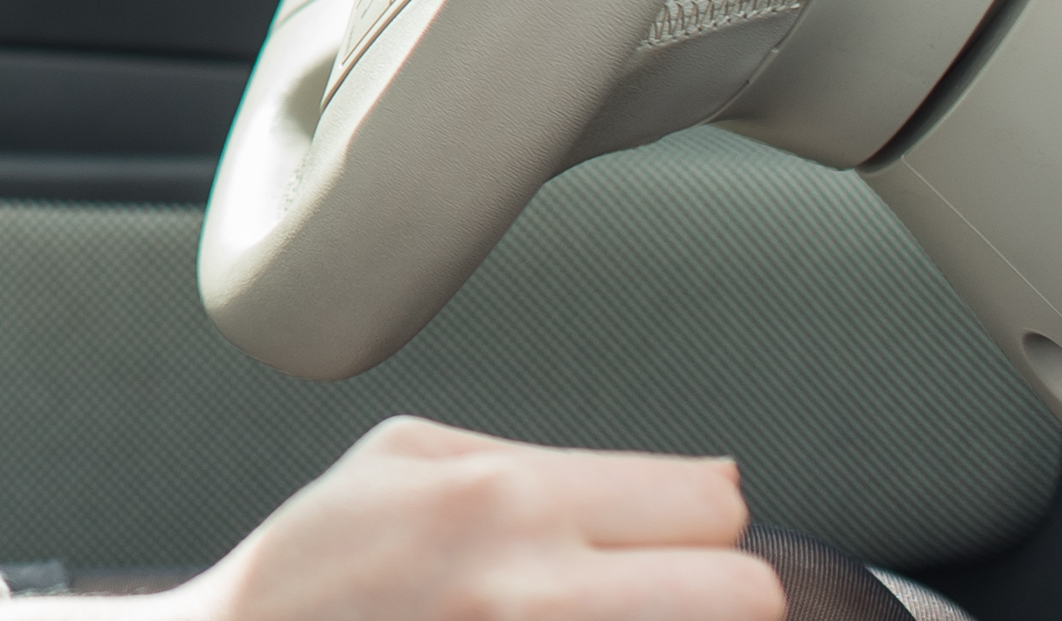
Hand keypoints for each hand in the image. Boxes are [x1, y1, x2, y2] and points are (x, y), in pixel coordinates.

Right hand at [126, 418, 779, 620]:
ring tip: (618, 611)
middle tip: (667, 588)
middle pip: (744, 592)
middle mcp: (538, 590)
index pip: (708, 502)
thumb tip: (695, 482)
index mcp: (506, 498)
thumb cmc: (317, 564)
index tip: (676, 529)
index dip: (700, 515)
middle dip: (719, 586)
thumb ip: (541, 457)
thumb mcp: (403, 456)